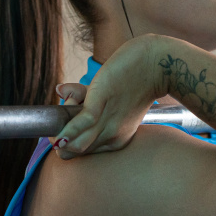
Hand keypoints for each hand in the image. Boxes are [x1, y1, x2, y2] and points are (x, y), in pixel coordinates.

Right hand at [52, 36, 161, 159]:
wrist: (157, 64)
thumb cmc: (136, 79)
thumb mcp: (112, 99)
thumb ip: (84, 97)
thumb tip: (60, 90)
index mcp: (115, 140)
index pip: (79, 152)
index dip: (67, 137)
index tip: (70, 117)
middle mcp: (111, 138)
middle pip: (70, 151)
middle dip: (59, 133)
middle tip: (67, 108)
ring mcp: (106, 124)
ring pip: (70, 144)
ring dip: (61, 123)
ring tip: (73, 99)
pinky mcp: (100, 106)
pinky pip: (77, 126)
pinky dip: (65, 125)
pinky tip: (63, 109)